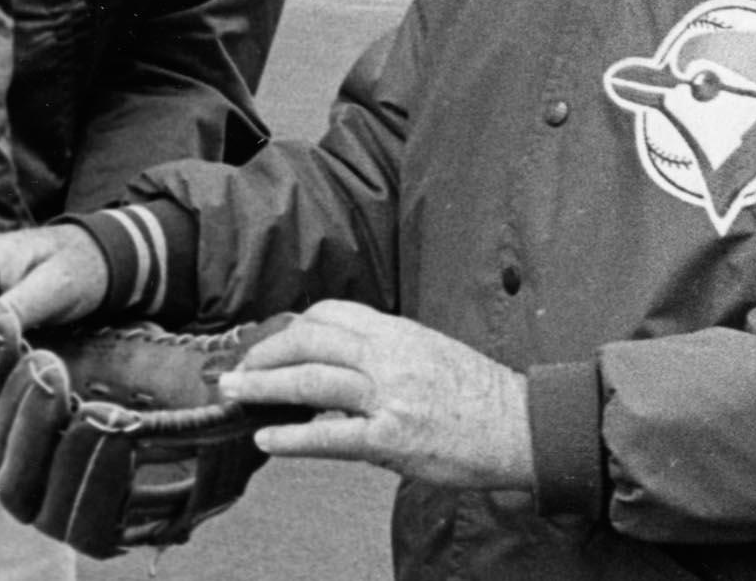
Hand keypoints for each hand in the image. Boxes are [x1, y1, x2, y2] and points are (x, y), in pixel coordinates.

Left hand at [217, 301, 534, 490]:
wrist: (521, 426)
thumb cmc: (479, 395)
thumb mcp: (430, 353)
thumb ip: (386, 355)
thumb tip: (344, 372)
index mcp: (398, 332)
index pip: (330, 314)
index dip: (292, 327)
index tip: (272, 342)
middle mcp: (390, 356)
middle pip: (311, 340)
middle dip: (265, 353)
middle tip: (237, 369)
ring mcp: (390, 396)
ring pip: (312, 381)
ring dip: (264, 387)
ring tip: (235, 395)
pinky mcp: (394, 438)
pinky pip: (332, 437)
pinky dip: (293, 438)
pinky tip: (268, 440)